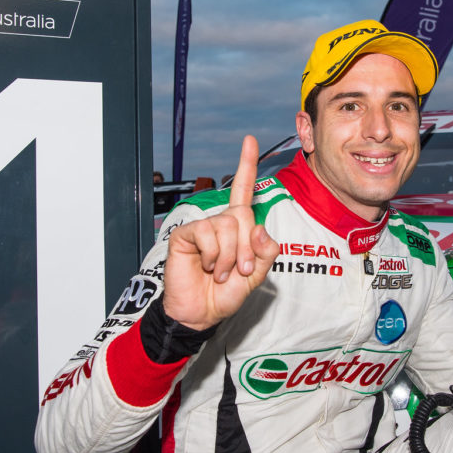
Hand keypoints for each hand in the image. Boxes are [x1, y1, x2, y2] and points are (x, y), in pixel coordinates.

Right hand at [161, 136, 280, 330]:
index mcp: (238, 227)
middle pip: (243, 217)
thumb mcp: (256, 275)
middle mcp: (221, 222)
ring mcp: (203, 227)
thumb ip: (266, 252)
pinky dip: (211, 255)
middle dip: (246, 249)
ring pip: (227, 227)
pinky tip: (204, 266)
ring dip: (228, 256)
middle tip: (237, 270)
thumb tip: (259, 228)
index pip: (243, 191)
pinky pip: (206, 233)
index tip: (249, 140)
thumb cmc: (226, 293)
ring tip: (218, 272)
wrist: (201, 313)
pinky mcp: (186, 235)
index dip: (246, 165)